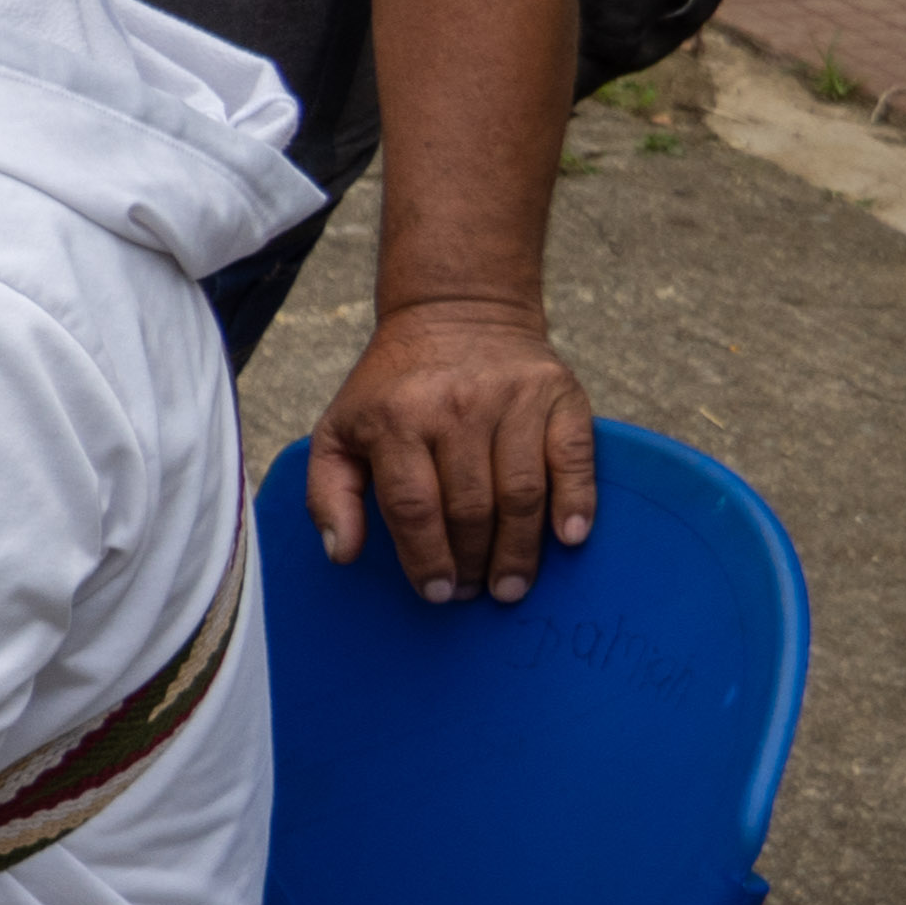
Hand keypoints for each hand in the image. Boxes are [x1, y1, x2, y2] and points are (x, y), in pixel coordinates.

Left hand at [306, 294, 598, 602]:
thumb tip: (341, 553)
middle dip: (472, 563)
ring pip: (521, 492)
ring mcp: (513, 399)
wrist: (456, 310)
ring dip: (519, 550)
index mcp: (396, 419)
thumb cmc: (392, 387)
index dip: (425, 558)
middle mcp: (456, 407)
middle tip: (473, 593)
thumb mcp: (340, 430)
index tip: (435, 592)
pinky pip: (573, 457)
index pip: (413, 506)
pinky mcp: (559, 394)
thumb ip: (329, 493)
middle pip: (470, 507)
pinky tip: (568, 538)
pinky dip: (576, 501)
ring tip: (511, 586)